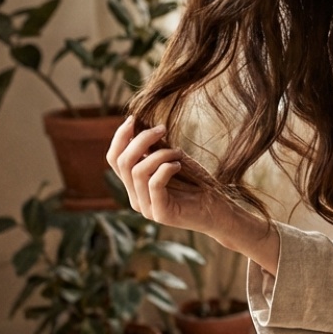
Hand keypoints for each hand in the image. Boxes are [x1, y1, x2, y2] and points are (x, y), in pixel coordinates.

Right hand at [105, 116, 223, 233]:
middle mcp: (136, 198)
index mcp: (134, 185)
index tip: (134, 119)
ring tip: (178, 152)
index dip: (120, 137)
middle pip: (123, 162)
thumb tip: (140, 124)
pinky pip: (154, 184)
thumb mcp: (172, 159)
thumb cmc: (197, 183)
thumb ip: (154, 149)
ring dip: (159, 154)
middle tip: (162, 129)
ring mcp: (147, 208)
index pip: (114, 159)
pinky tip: (179, 165)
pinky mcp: (161, 214)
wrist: (219, 210)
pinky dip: (166, 168)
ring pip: (138, 172)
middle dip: (141, 140)